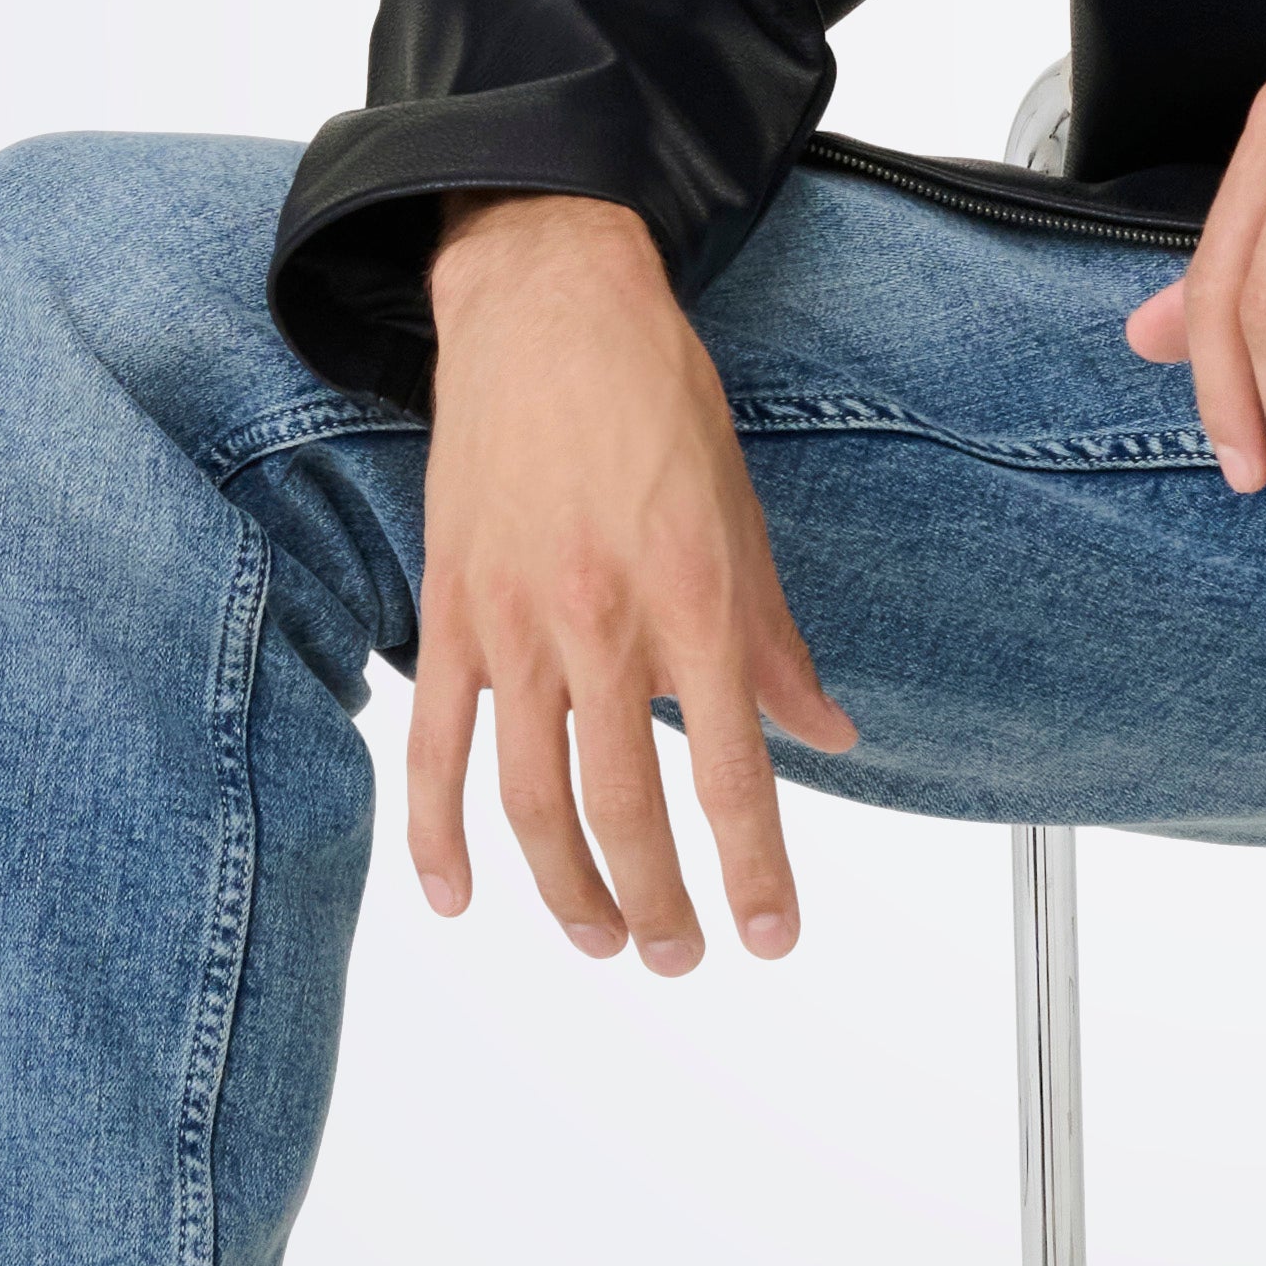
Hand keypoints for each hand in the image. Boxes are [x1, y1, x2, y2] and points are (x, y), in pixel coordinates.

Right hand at [404, 195, 855, 974]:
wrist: (545, 307)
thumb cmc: (653, 397)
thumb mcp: (742, 515)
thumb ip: (778, 643)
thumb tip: (829, 736)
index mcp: (693, 599)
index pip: (732, 772)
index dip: (753, 870)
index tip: (770, 936)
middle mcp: (603, 624)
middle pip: (625, 808)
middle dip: (659, 903)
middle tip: (679, 958)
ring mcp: (516, 625)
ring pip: (533, 799)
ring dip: (567, 890)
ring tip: (602, 941)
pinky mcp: (452, 613)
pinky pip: (436, 748)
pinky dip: (440, 834)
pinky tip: (462, 896)